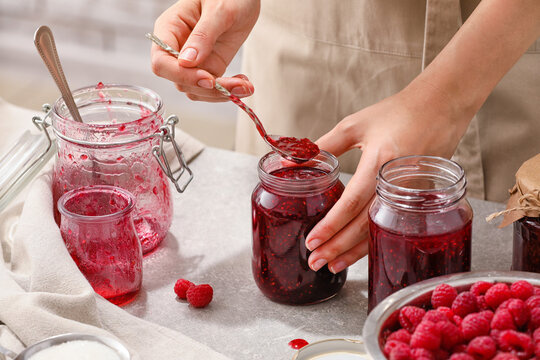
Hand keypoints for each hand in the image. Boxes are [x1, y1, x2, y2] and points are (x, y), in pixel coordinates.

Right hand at [151, 0, 259, 101]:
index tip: (207, 79)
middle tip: (235, 86)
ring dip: (221, 94)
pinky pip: (212, 89)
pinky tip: (243, 84)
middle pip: (180, 81)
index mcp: (170, 29)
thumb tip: (187, 61)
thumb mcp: (218, 10)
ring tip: (245, 86)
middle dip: (208, 88)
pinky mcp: (211, 66)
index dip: (181, 75)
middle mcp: (178, 48)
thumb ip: (203, 35)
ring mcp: (194, 60)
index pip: (161, 62)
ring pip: (196, 90)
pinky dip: (228, 91)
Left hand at [305, 80, 470, 273]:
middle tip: (315, 262)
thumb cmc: (396, 112)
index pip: (352, 202)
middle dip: (338, 246)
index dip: (331, 225)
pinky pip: (391, 223)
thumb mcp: (354, 125)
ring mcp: (411, 193)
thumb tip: (289, 161)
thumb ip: (322, 146)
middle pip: (364, 224)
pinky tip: (357, 251)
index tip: (312, 241)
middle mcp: (396, 181)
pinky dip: (372, 240)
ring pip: (378, 229)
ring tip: (332, 265)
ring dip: (355, 251)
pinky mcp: (418, 198)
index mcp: (380, 160)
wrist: (441, 106)